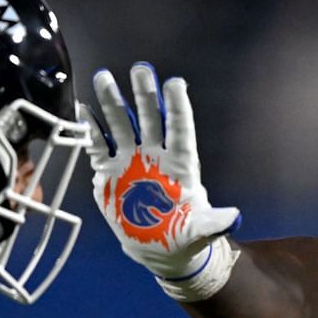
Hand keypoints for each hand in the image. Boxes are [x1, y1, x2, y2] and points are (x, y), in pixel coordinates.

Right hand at [83, 64, 239, 278]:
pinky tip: (82, 110)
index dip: (177, 106)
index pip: (179, 128)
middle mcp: (155, 155)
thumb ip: (215, 222)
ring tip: (104, 77)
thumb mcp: (201, 230)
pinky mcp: (110, 172)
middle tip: (140, 69)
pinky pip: (99, 146)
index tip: (174, 83)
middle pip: (150, 118)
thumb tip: (235, 219)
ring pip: (122, 125)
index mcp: (180, 164)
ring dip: (113, 102)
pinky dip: (91, 130)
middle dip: (144, 94)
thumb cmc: (185, 235)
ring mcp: (131, 161)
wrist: (158, 248)